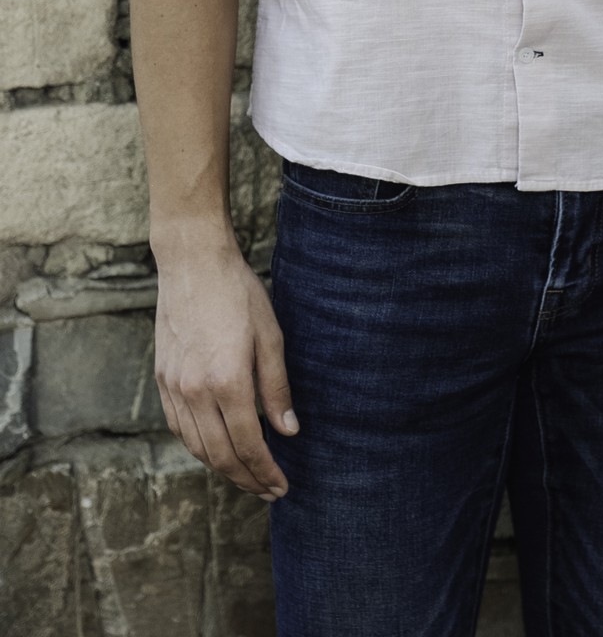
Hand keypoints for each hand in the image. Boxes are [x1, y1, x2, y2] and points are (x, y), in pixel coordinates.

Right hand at [153, 232, 296, 498]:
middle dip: (246, 479)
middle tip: (268, 491)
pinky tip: (216, 448)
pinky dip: (198, 446)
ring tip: (246, 477)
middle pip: (220, 455)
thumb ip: (277, 388)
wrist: (192, 263)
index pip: (248, 444)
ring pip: (196, 446)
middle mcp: (195, 391)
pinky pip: (179, 427)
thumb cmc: (238, 293)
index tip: (281, 486)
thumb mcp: (270, 336)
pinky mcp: (162, 379)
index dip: (265, 471)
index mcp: (227, 381)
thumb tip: (288, 431)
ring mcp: (174, 387)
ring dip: (222, 468)